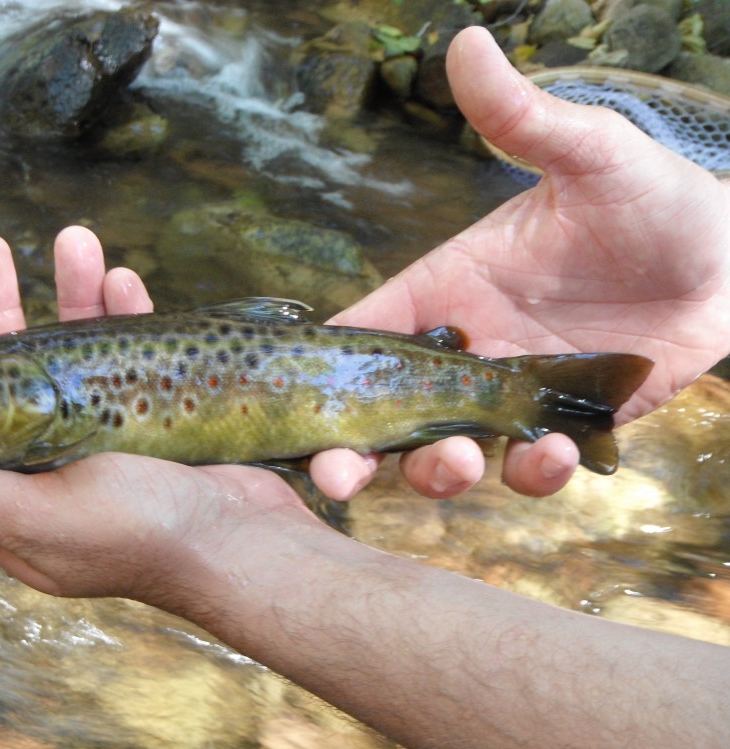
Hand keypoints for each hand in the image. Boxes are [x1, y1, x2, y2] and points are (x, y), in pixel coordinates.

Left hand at [0, 230, 321, 601]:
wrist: (247, 542)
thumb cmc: (144, 537)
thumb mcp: (44, 517)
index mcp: (15, 496)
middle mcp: (53, 465)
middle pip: (12, 374)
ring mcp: (107, 438)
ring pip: (75, 353)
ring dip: (71, 295)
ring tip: (74, 241)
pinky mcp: (155, 417)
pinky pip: (133, 356)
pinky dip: (127, 316)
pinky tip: (122, 280)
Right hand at [319, 27, 729, 498]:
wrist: (729, 256)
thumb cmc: (652, 197)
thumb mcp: (588, 154)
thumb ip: (523, 118)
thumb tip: (466, 43)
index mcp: (446, 290)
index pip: (364, 337)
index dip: (321, 379)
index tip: (291, 411)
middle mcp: (466, 352)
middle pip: (385, 417)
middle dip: (353, 455)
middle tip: (339, 477)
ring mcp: (512, 398)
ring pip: (448, 456)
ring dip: (439, 472)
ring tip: (463, 460)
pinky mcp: (564, 427)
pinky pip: (530, 470)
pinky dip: (531, 473)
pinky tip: (553, 452)